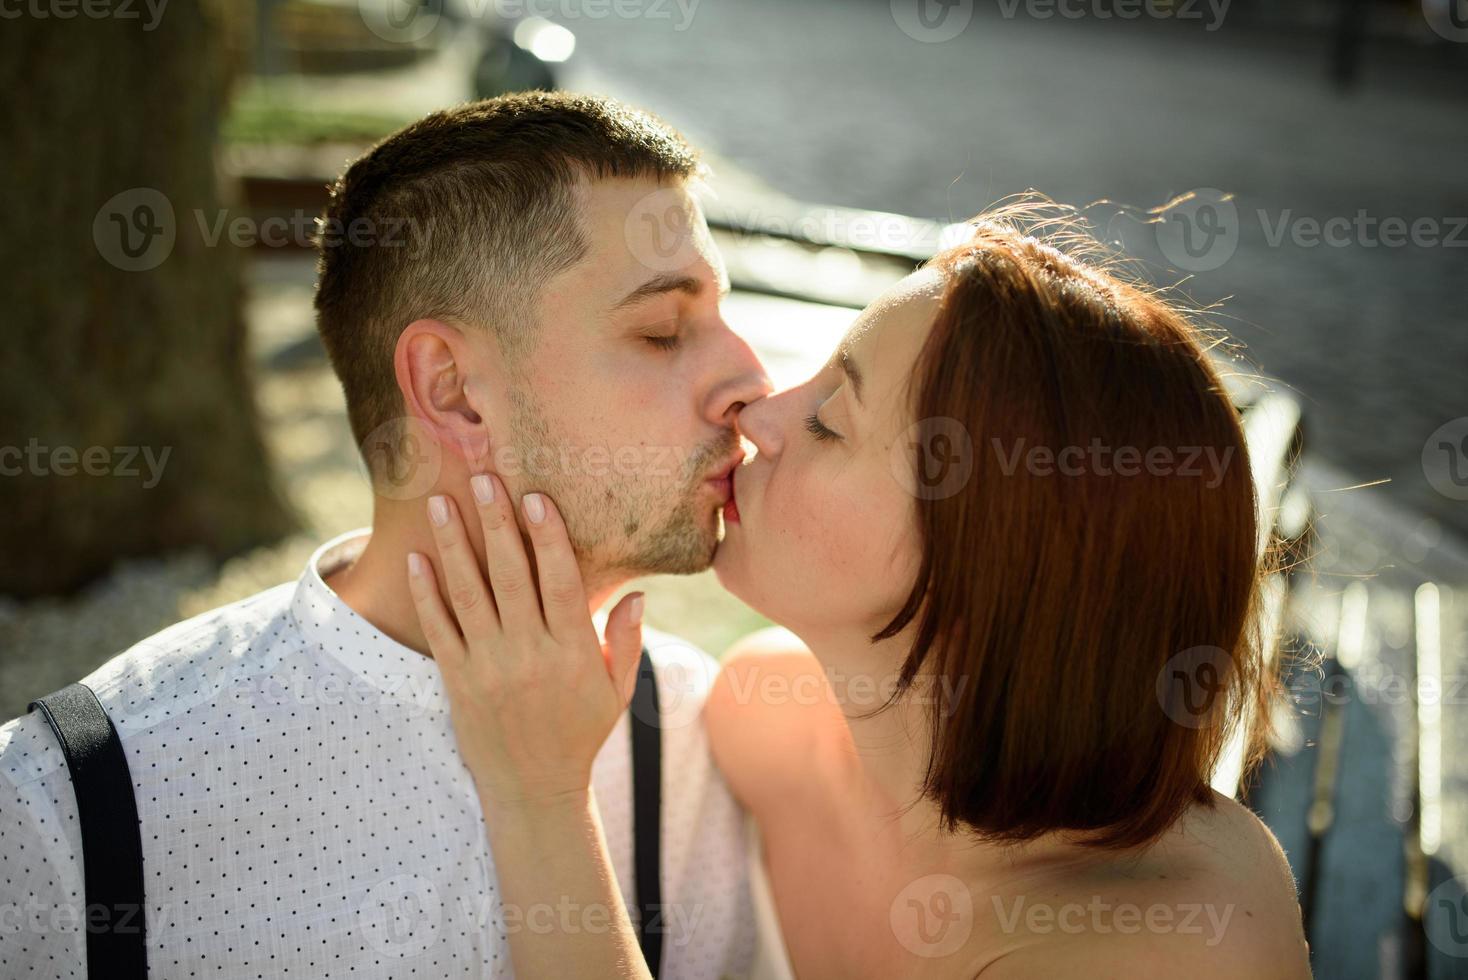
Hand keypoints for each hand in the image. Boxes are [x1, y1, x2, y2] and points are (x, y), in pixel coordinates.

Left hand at [406, 473, 645, 808]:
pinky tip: (418, 558)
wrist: (533, 789)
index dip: (548, 536)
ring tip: (441, 503)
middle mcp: (530, 653)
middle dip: (497, 523)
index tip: (535, 495)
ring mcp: (489, 666)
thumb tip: (636, 593)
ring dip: (455, 545)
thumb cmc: (580, 732)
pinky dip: (427, 592)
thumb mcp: (618, 690)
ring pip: (469, 594)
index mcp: (573, 650)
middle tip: (484, 478)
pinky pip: (439, 629)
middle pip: (511, 575)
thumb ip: (626, 640)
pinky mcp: (458, 681)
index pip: (559, 581)